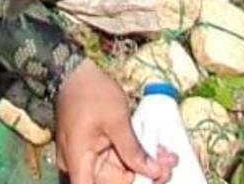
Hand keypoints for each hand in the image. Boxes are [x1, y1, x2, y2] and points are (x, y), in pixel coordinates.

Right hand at [55, 61, 176, 183]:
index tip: (151, 180)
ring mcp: (86, 157)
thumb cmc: (92, 92)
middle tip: (168, 166)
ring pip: (118, 169)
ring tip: (167, 157)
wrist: (75, 71)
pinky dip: (133, 153)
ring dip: (142, 164)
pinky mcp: (95, 148)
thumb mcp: (117, 120)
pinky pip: (115, 157)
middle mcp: (79, 165)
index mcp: (79, 161)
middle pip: (113, 181)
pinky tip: (154, 149)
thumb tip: (153, 172)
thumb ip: (133, 149)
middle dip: (143, 175)